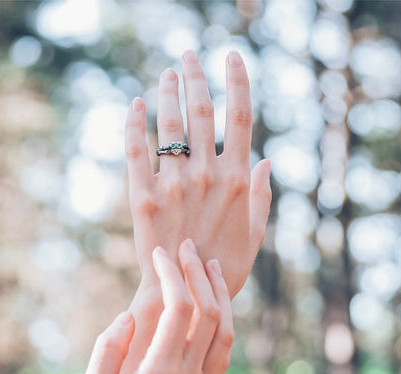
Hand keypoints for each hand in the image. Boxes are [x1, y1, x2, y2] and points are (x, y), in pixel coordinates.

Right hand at [74, 240, 233, 373]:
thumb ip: (107, 353)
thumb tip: (128, 316)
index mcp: (161, 372)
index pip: (180, 307)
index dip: (172, 273)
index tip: (161, 252)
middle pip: (210, 312)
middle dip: (199, 273)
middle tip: (188, 247)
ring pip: (226, 330)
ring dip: (220, 294)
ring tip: (210, 267)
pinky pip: (225, 349)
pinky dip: (225, 319)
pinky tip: (216, 306)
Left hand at [125, 49, 270, 298]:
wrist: (184, 291)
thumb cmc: (223, 264)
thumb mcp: (254, 234)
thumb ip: (261, 196)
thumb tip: (266, 161)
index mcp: (236, 180)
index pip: (240, 117)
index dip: (237, 81)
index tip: (231, 57)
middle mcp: (206, 175)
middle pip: (201, 110)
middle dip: (196, 76)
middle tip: (189, 54)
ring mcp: (173, 185)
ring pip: (169, 124)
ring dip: (168, 92)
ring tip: (167, 73)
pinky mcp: (143, 198)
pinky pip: (136, 151)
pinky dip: (134, 123)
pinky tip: (135, 103)